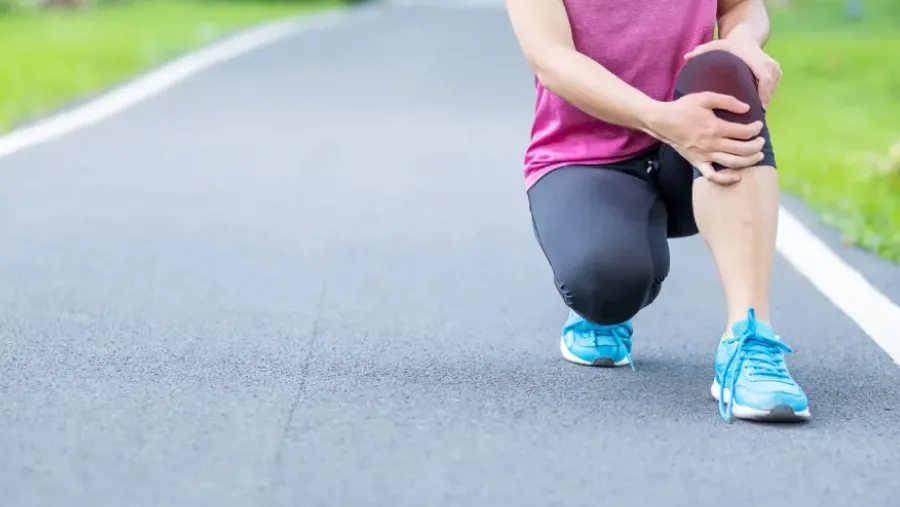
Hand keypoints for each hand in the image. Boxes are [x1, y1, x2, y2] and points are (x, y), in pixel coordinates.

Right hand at [646, 93, 764, 184]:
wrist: (662, 122)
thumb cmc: (683, 108)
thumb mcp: (705, 97)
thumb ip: (727, 101)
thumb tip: (746, 108)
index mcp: (716, 127)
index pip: (743, 132)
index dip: (755, 129)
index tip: (759, 125)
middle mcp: (713, 144)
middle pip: (742, 149)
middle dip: (756, 146)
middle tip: (761, 141)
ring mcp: (705, 155)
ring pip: (732, 163)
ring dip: (749, 161)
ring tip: (758, 156)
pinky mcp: (697, 163)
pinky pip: (713, 176)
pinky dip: (726, 179)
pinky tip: (737, 177)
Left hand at [684, 37, 781, 109]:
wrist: (746, 36)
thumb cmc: (729, 45)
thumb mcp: (715, 46)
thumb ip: (701, 51)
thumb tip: (686, 57)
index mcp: (755, 58)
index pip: (765, 78)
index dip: (764, 94)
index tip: (758, 108)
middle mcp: (767, 62)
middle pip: (770, 85)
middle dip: (764, 101)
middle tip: (755, 118)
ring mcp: (774, 66)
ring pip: (773, 87)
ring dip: (766, 100)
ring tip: (755, 116)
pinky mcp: (776, 70)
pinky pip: (774, 86)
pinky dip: (767, 96)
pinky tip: (758, 107)